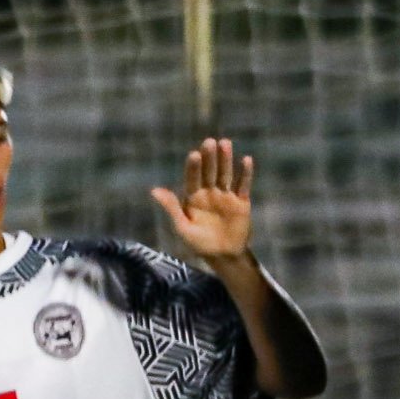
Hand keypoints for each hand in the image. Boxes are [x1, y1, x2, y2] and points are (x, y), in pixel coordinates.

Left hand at [150, 138, 253, 264]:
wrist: (224, 256)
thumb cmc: (199, 244)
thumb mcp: (183, 228)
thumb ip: (172, 208)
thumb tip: (154, 190)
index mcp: (193, 197)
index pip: (192, 178)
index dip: (193, 167)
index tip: (194, 154)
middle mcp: (209, 192)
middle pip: (209, 171)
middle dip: (210, 157)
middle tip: (209, 142)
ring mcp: (225, 195)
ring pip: (225, 174)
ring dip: (226, 159)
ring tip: (225, 143)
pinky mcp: (241, 201)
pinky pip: (243, 185)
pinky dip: (245, 173)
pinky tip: (246, 160)